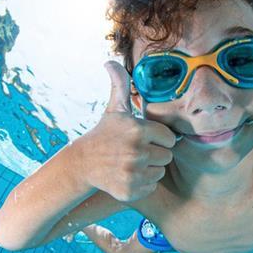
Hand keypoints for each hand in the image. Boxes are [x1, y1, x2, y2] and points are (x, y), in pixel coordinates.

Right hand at [74, 61, 177, 202]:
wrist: (82, 163)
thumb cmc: (104, 134)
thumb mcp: (114, 109)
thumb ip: (119, 84)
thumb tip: (110, 61)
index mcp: (138, 130)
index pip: (170, 138)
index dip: (159, 138)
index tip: (144, 138)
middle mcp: (136, 152)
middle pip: (167, 156)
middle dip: (155, 154)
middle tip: (136, 151)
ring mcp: (133, 173)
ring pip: (160, 172)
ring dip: (150, 169)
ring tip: (132, 162)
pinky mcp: (130, 191)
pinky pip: (151, 186)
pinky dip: (142, 184)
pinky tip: (128, 175)